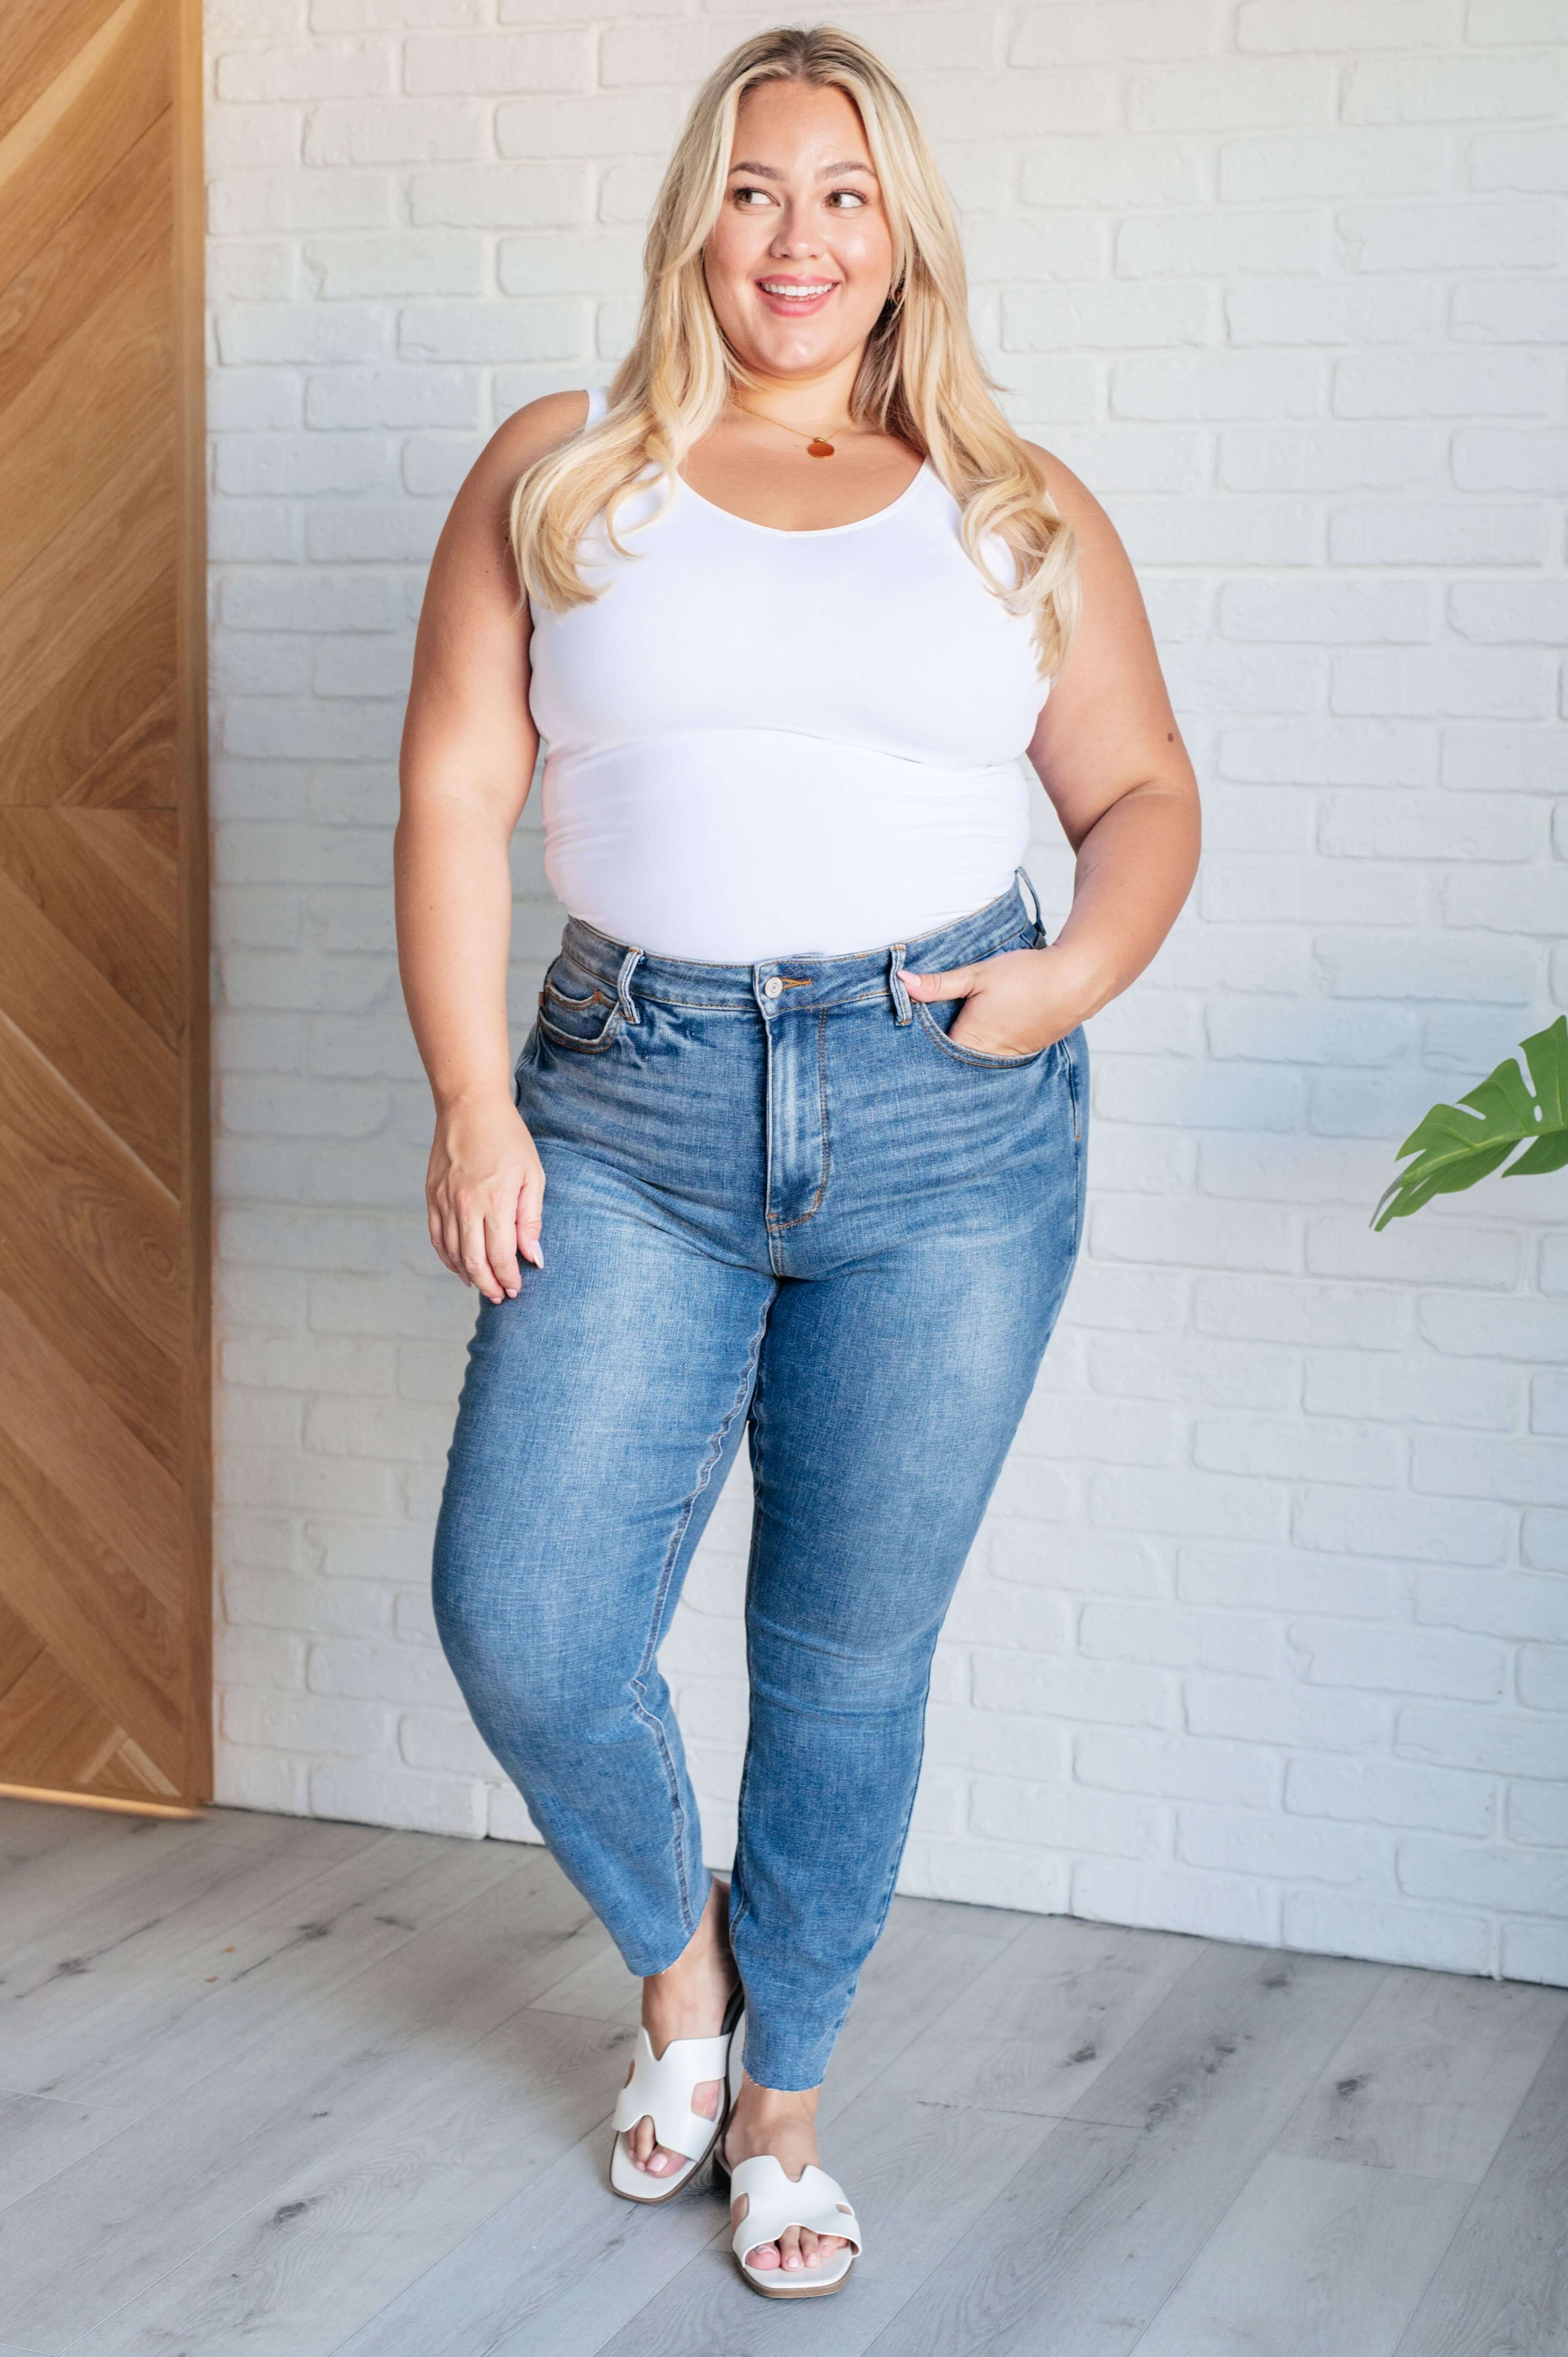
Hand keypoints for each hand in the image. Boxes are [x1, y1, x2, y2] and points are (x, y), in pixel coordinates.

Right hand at [426, 1092, 545, 1302]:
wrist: (469, 1106)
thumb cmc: (508, 1138)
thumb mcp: (533, 1175)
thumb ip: (531, 1220)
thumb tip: (534, 1257)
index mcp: (494, 1201)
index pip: (500, 1255)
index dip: (509, 1278)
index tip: (516, 1289)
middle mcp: (465, 1205)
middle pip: (474, 1261)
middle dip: (489, 1285)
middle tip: (500, 1297)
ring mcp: (444, 1202)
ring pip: (453, 1253)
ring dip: (468, 1275)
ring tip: (483, 1286)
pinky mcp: (432, 1196)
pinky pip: (437, 1237)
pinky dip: (447, 1257)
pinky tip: (460, 1267)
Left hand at [901, 944, 1088, 1059]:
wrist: (1076, 980)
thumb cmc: (1026, 976)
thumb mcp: (977, 974)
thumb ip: (938, 984)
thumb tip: (902, 982)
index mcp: (970, 1042)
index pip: (932, 1053)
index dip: (920, 1045)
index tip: (907, 1035)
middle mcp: (989, 1059)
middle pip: (954, 1061)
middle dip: (942, 1050)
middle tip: (929, 1036)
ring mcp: (1009, 1060)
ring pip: (977, 1060)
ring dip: (967, 1050)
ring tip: (959, 1036)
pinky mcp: (1025, 1054)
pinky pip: (997, 1057)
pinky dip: (989, 1048)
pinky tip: (988, 1032)